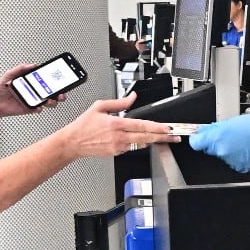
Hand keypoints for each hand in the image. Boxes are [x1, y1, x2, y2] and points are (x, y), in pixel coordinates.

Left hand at [0, 63, 65, 120]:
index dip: (54, 81)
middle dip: (59, 93)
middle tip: (61, 93)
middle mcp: (33, 92)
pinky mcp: (29, 108)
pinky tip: (38, 106)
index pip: (45, 81)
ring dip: (52, 101)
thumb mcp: (10, 74)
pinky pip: (37, 109)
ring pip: (48, 102)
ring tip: (50, 100)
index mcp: (30, 83)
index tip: (59, 79)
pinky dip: (39, 108)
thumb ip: (21, 68)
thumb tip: (33, 65)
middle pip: (51, 93)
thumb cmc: (0, 89)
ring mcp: (32, 100)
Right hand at [62, 97, 178, 156]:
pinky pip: (133, 148)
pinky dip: (140, 143)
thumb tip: (132, 97)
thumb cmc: (84, 125)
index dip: (157, 127)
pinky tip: (147, 140)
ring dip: (155, 141)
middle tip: (175, 136)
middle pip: (146, 138)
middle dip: (163, 137)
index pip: (141, 126)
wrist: (73, 142)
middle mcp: (119, 137)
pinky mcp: (117, 153)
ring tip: (167, 138)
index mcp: (116, 124)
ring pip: (142, 144)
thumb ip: (119, 102)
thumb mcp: (100, 106)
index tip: (168, 128)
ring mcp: (119, 147)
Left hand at [190, 114, 249, 172]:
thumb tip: (204, 131)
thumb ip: (215, 128)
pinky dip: (236, 155)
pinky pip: (232, 161)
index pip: (196, 142)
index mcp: (218, 138)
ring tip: (240, 139)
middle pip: (209, 148)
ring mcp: (231, 160)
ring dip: (227, 148)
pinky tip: (245, 147)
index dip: (197, 138)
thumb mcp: (233, 121)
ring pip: (221, 154)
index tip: (200, 136)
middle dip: (215, 142)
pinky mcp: (239, 166)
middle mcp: (222, 151)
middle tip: (227, 134)